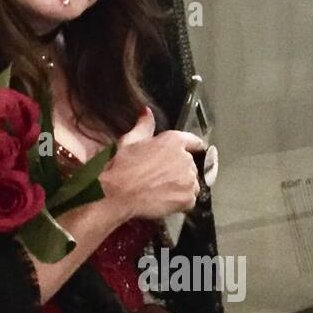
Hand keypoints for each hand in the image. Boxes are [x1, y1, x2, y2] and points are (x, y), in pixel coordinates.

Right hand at [99, 106, 205, 222]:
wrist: (118, 193)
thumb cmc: (122, 166)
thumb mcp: (130, 140)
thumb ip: (144, 125)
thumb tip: (146, 110)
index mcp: (173, 141)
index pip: (194, 142)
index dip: (192, 147)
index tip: (193, 151)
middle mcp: (185, 158)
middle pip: (191, 164)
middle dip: (180, 169)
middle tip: (162, 176)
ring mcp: (189, 179)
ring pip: (192, 182)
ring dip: (182, 186)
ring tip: (163, 190)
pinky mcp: (188, 198)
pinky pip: (190, 199)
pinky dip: (181, 201)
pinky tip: (165, 200)